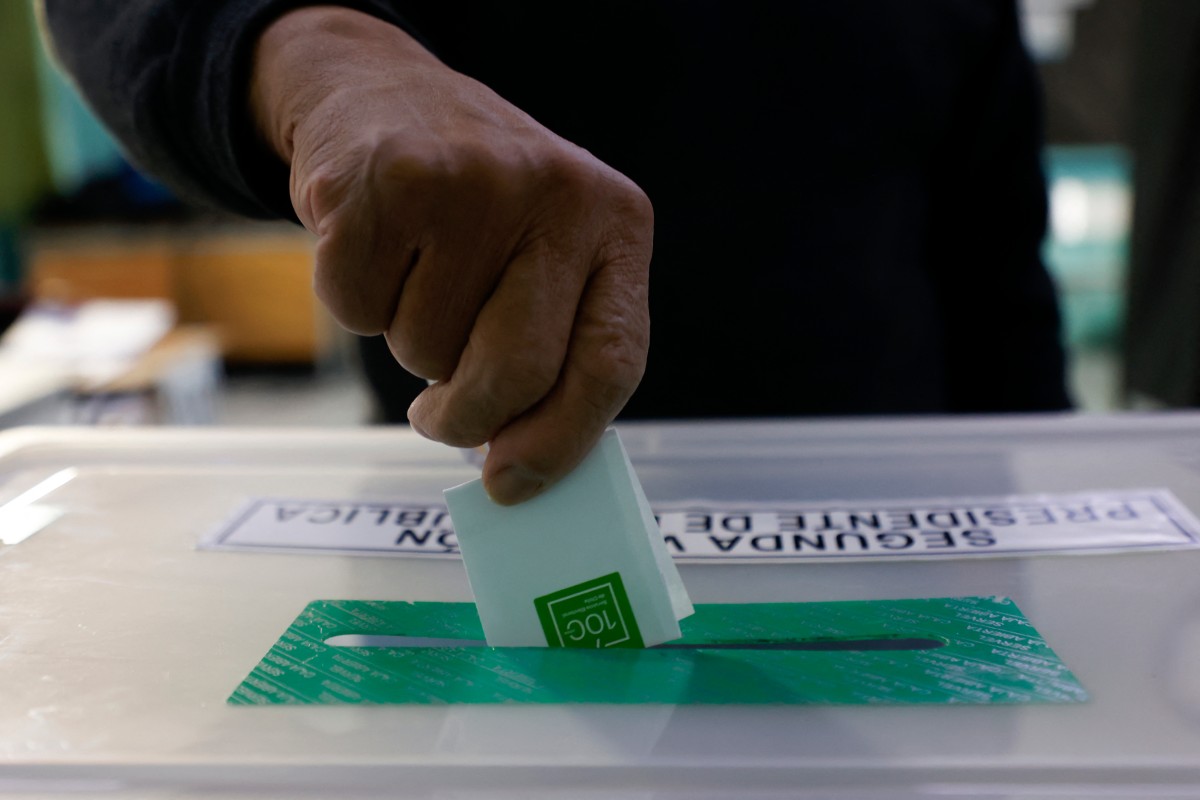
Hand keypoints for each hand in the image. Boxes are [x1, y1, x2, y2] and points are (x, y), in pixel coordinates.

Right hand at [251, 7, 651, 503]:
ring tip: (417, 276)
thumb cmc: (475, 207)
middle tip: (441, 419)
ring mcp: (471, 184)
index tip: (513, 483)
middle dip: (467, 418)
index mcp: (615, 223)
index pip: (610, 359)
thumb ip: (554, 346)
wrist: (380, 93)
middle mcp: (555, 195)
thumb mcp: (545, 253)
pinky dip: (356, 304)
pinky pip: (359, 312)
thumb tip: (519, 471)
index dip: (562, 439)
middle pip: (518, 372)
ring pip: (428, 351)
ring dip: (410, 343)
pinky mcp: (384, 183)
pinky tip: (376, 248)